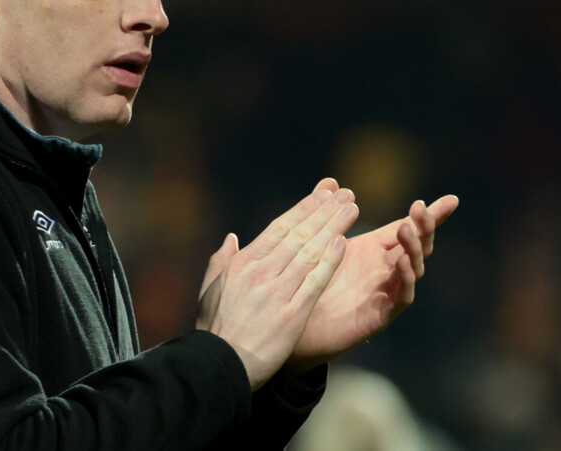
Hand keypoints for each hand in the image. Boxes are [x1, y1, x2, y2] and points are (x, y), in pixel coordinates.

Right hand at [195, 186, 356, 389]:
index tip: (322, 194)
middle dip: (324, 211)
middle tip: (345, 193)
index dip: (303, 208)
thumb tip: (232, 238)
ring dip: (333, 227)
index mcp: (242, 263)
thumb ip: (221, 260)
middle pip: (299, 234)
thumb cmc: (213, 329)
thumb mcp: (210, 288)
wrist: (219, 365)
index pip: (279, 228)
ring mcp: (277, 291)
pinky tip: (343, 243)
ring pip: (310, 251)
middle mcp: (261, 272)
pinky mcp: (292, 314)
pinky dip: (330, 260)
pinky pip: (315, 281)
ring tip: (351, 209)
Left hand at [287, 183, 458, 371]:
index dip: (430, 215)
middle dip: (424, 227)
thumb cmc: (311, 283)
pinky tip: (400, 262)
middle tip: (420, 208)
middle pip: (417, 246)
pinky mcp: (380, 315)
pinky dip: (405, 278)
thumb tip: (331, 181)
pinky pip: (401, 296)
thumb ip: (328, 214)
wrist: (297, 326)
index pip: (408, 229)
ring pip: (413, 269)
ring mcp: (386, 293)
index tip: (452, 199)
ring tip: (406, 229)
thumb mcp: (321, 243)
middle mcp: (386, 270)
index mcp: (375, 251)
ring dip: (413, 248)